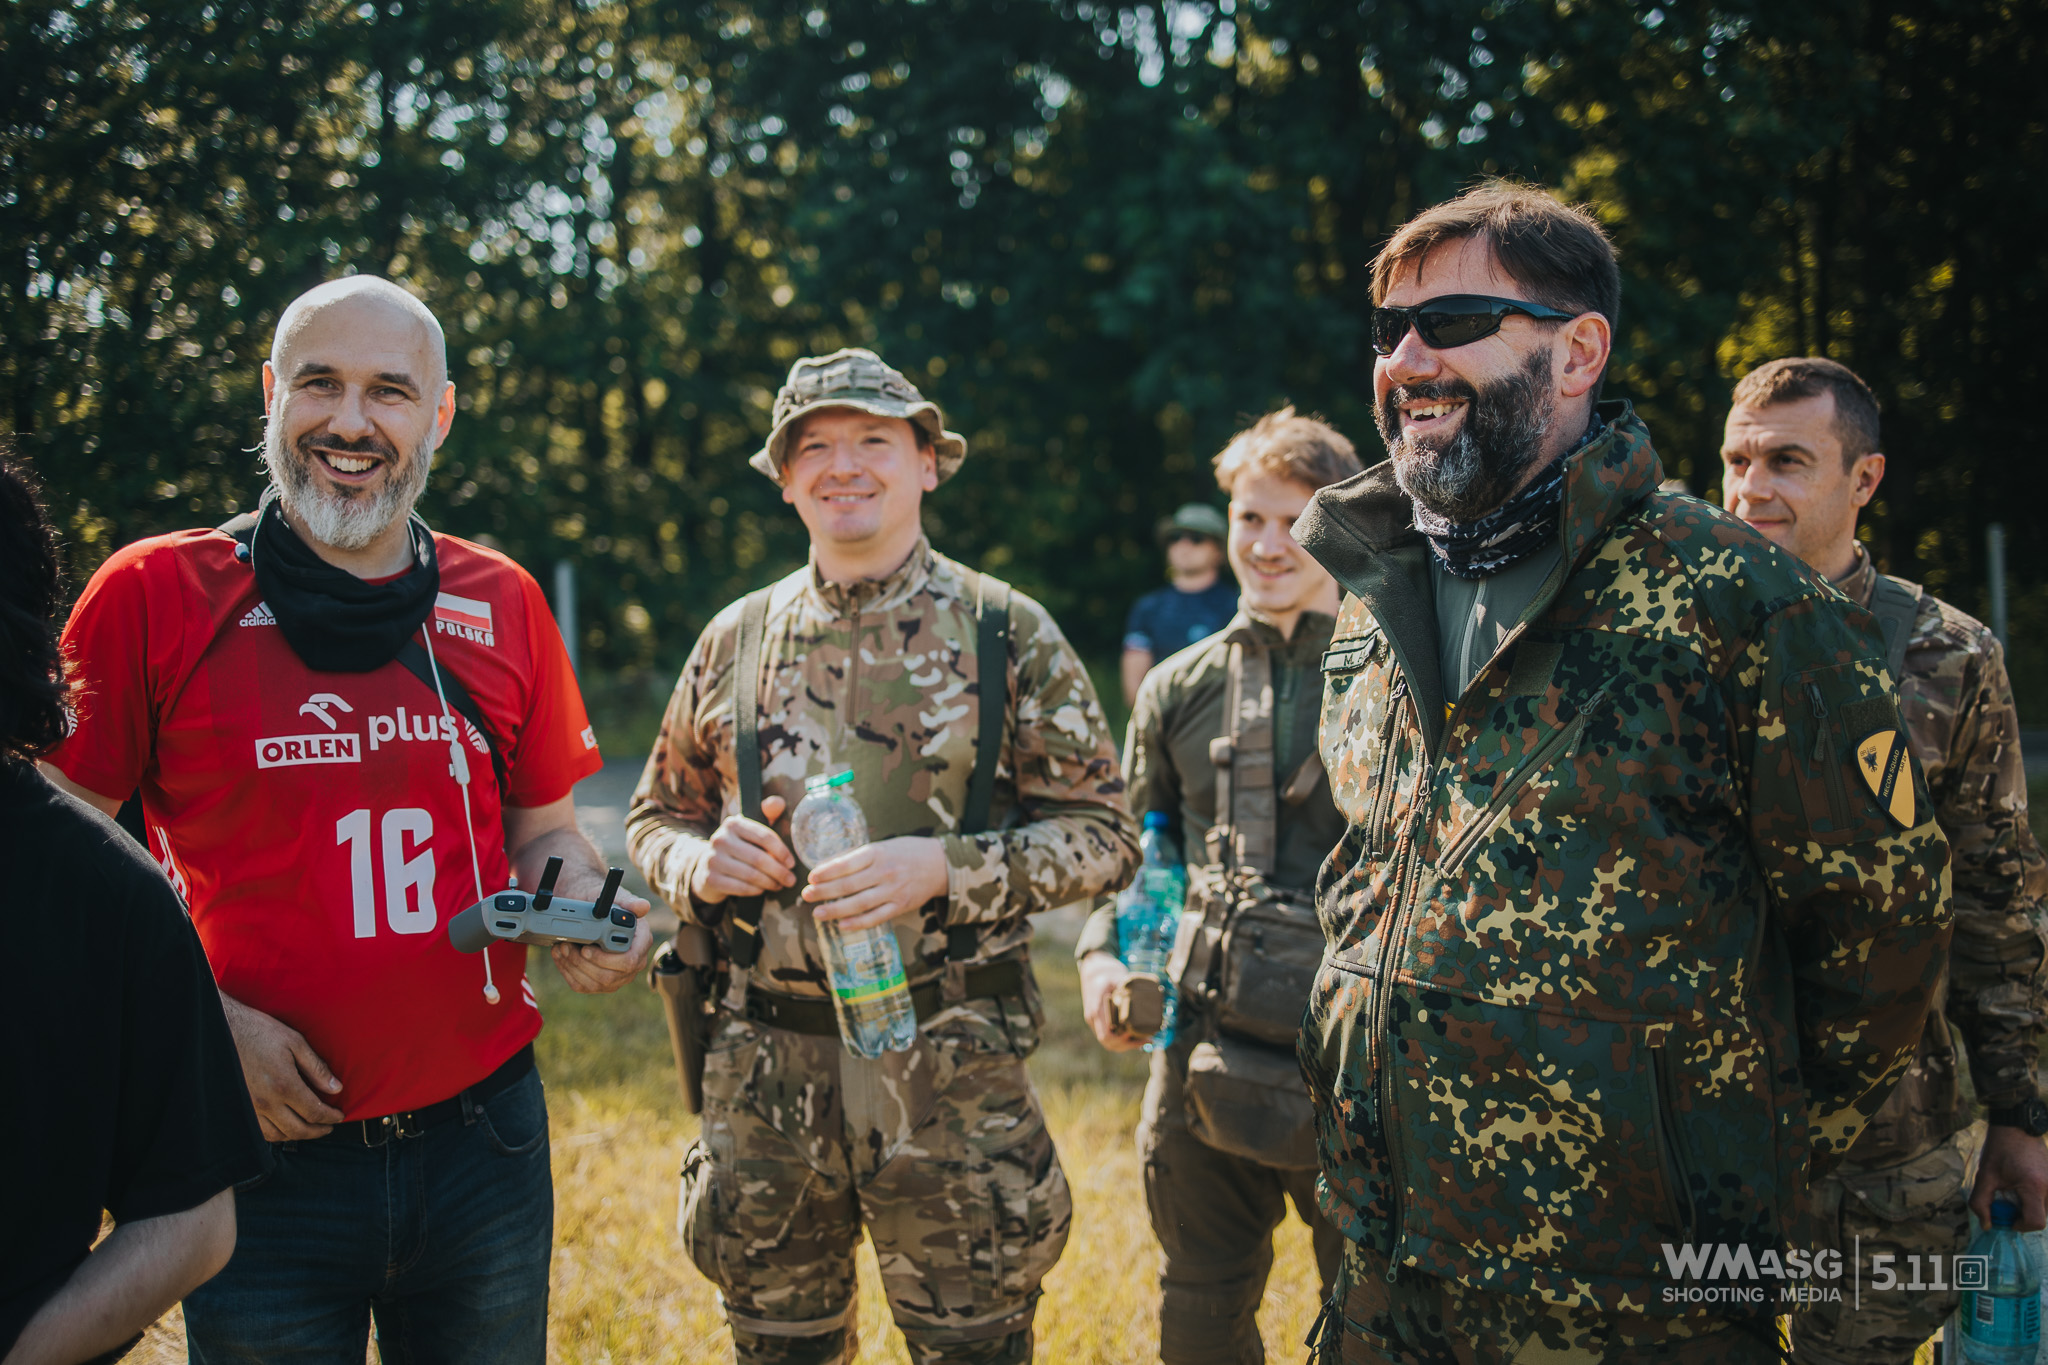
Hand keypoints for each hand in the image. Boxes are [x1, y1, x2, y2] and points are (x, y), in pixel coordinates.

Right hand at [220, 993, 343, 1140]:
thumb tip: (335, 1088)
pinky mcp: (239, 1108)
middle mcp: (266, 1102)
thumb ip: (317, 1068)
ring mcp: (250, 1108)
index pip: (314, 1112)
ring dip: (298, 1135)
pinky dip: (276, 1134)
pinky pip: (260, 1131)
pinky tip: (284, 1127)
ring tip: (310, 1128)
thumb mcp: (295, 1043)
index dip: (330, 1117)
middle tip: (328, 1127)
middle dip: (318, 1131)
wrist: (222, 1031)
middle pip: (298, 1129)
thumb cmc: (258, 1032)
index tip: (338, 1116)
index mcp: (284, 1084)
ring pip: (278, 1135)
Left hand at [553, 888, 654, 993]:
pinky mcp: (600, 983)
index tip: (585, 949)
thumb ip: (629, 902)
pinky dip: (567, 972)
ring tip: (561, 948)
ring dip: (573, 967)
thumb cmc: (604, 905)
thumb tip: (642, 906)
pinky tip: (560, 957)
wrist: (588, 911)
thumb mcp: (616, 898)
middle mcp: (633, 963)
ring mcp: (617, 976)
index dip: (606, 959)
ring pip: (595, 984)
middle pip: (609, 977)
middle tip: (566, 946)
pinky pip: (583, 986)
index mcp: (641, 942)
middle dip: (583, 964)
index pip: (630, 961)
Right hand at [690, 795, 792, 903]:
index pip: (765, 837)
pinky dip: (756, 891)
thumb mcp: (750, 830)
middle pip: (759, 858)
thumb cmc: (738, 847)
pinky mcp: (711, 879)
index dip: (782, 852)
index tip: (791, 863)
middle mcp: (720, 839)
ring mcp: (713, 859)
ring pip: (751, 875)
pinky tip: (762, 890)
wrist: (707, 867)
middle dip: (779, 872)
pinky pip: (740, 887)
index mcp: (733, 824)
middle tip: (790, 880)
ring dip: (770, 883)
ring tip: (779, 886)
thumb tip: (779, 802)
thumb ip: (767, 814)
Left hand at [802, 836, 948, 930]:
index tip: (811, 878)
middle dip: (824, 891)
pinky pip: (876, 917)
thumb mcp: (883, 846)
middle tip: (806, 895)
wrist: (940, 864)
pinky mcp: (900, 906)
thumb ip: (859, 856)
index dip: (826, 872)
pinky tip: (842, 925)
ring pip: (859, 903)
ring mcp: (893, 891)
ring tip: (818, 914)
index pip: (846, 863)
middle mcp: (885, 871)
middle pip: (848, 885)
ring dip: (836, 910)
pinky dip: (858, 923)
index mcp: (878, 852)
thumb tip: (829, 866)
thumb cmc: (907, 852)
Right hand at [1080, 951, 1145, 1051]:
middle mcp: (1093, 1018)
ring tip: (1145, 1040)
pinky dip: (1122, 1040)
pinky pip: (1109, 1036)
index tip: (1136, 1034)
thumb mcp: (1117, 977)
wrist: (1094, 968)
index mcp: (1097, 1010)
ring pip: (1108, 1043)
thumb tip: (1147, 1000)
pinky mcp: (1100, 1020)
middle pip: (1109, 1043)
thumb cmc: (1107, 971)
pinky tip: (1136, 1038)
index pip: (1107, 1036)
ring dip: (1126, 1045)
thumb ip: (1128, 990)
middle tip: (1146, 1039)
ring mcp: (1095, 1021)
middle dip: (1128, 1045)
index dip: (1122, 1040)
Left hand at [1972, 1124, 2047, 1230]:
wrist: (2015, 1126)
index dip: (2019, 1225)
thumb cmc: (1999, 1149)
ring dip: (2029, 1208)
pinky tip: (2020, 1187)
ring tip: (2012, 1193)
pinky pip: (2047, 1198)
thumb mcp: (1985, 1176)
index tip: (2006, 1218)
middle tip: (2005, 1203)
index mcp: (2034, 1187)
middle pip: (2041, 1217)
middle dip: (2022, 1216)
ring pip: (2046, 1208)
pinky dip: (2035, 1199)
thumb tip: (1986, 1225)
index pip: (2035, 1222)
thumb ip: (1981, 1203)